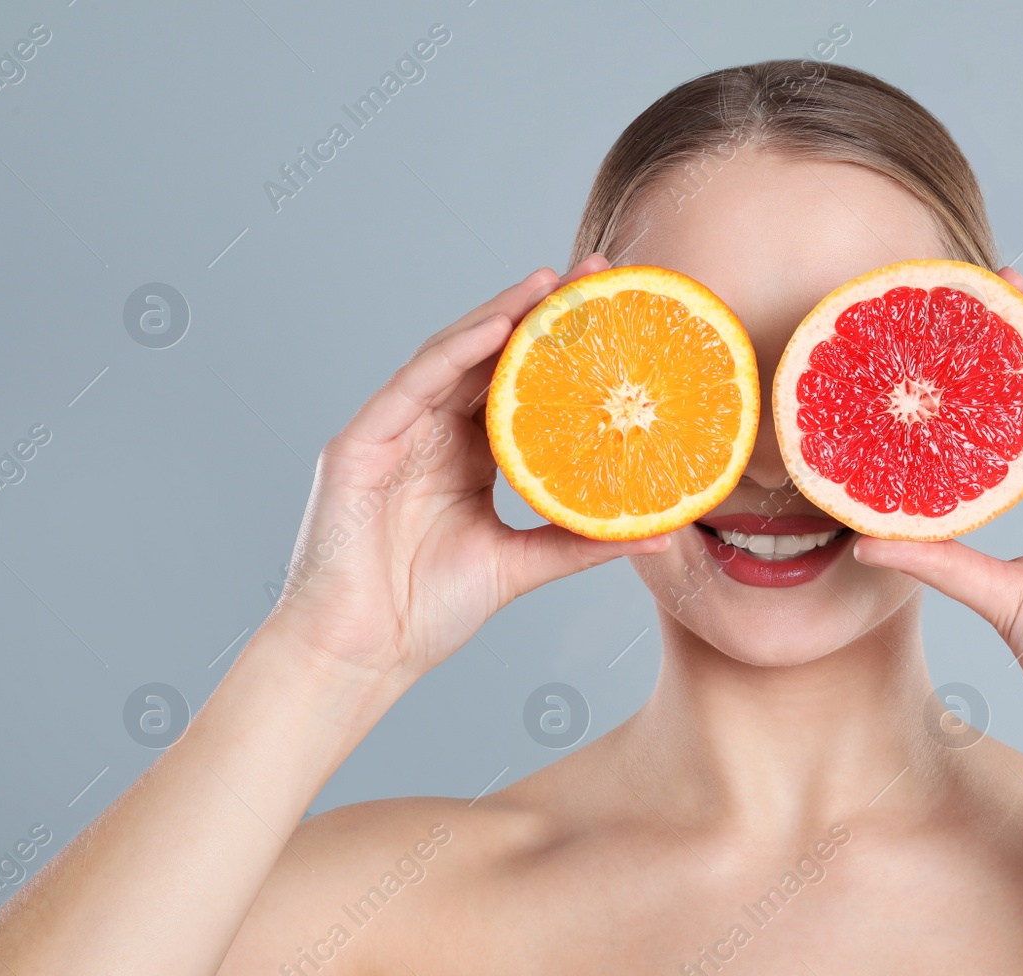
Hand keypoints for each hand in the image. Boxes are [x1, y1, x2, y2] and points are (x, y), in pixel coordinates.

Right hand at [265, 255, 667, 689]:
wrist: (362, 656)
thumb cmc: (427, 612)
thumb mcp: (523, 567)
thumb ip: (582, 541)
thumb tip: (662, 531)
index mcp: (467, 456)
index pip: (520, 385)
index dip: (563, 349)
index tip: (618, 314)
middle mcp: (431, 433)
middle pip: (491, 357)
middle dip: (540, 313)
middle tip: (596, 273)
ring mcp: (394, 433)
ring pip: (453, 356)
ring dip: (501, 314)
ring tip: (553, 282)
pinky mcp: (360, 443)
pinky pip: (413, 384)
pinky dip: (455, 352)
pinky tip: (496, 326)